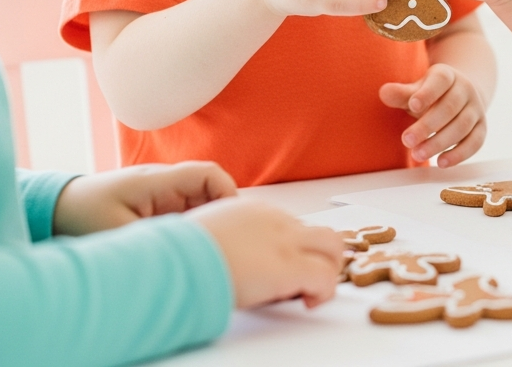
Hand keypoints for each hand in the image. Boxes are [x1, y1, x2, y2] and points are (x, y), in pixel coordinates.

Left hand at [52, 160, 237, 235]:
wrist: (60, 205)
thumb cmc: (84, 214)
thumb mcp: (119, 234)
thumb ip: (158, 241)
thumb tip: (193, 252)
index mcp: (158, 181)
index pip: (209, 174)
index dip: (228, 194)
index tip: (229, 225)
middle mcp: (166, 181)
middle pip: (212, 188)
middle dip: (221, 215)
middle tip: (217, 245)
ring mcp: (164, 191)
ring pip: (203, 201)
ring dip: (207, 222)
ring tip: (200, 249)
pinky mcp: (159, 203)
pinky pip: (189, 210)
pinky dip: (194, 227)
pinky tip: (185, 248)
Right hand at [186, 196, 344, 308]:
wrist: (179, 260)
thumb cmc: (181, 253)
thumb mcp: (204, 235)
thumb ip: (223, 240)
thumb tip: (221, 255)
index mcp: (252, 210)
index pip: (289, 225)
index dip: (292, 248)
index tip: (282, 269)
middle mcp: (274, 220)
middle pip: (317, 231)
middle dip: (321, 255)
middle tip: (309, 279)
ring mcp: (285, 242)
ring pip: (332, 245)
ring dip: (329, 269)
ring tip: (314, 291)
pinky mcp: (290, 267)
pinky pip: (325, 276)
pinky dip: (324, 291)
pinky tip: (310, 301)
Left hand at [380, 63, 487, 167]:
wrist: (460, 96)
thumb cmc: (431, 95)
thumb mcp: (416, 90)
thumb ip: (401, 94)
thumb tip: (383, 93)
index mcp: (447, 75)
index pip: (440, 81)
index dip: (427, 93)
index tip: (412, 106)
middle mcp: (465, 90)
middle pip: (449, 107)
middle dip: (427, 126)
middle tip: (406, 140)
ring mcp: (476, 109)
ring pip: (462, 126)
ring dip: (439, 142)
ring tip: (417, 154)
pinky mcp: (481, 127)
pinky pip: (475, 142)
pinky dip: (459, 154)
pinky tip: (441, 162)